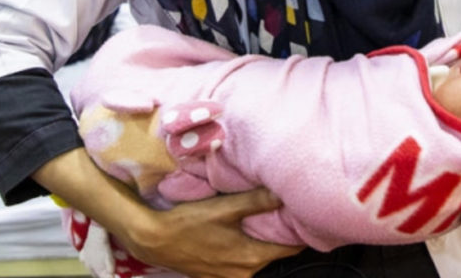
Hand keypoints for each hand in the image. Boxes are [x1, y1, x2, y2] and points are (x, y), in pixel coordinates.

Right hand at [115, 188, 302, 277]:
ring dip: (263, 242)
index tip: (307, 216)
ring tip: (266, 220)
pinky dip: (246, 249)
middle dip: (282, 235)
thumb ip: (256, 201)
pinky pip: (241, 264)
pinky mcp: (216, 276)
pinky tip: (240, 232)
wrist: (154, 240)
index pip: (291, 249)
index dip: (300, 232)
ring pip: (258, 259)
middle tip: (288, 212)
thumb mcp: (225, 208)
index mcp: (251, 257)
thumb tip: (284, 192)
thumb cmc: (189, 222)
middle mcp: (244, 273)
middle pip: (275, 254)